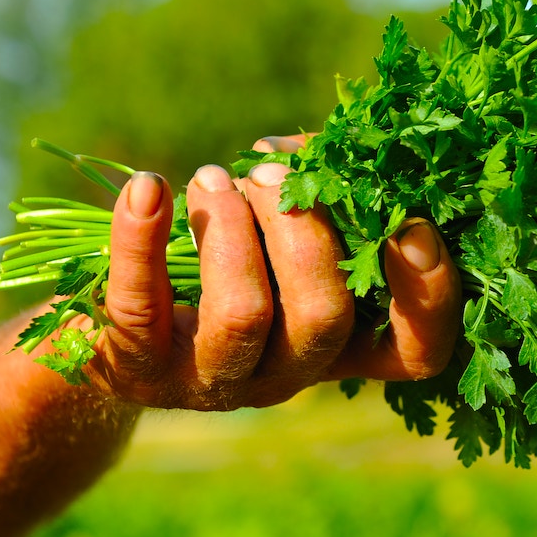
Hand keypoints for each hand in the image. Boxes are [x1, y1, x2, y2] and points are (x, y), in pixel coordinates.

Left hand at [78, 136, 461, 410]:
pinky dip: (141, 234)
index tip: (412, 226)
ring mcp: (212, 382)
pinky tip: (146, 188)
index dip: (428, 297)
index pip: (413, 351)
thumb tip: (295, 153)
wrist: (108, 330)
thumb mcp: (270, 233)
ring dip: (230, 225)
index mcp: (336, 344)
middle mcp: (286, 374)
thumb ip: (307, 191)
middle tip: (265, 174)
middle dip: (301, 226)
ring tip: (209, 179)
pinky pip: (140, 304)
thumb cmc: (211, 264)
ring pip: (243, 315)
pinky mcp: (140, 370)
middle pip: (325, 317)